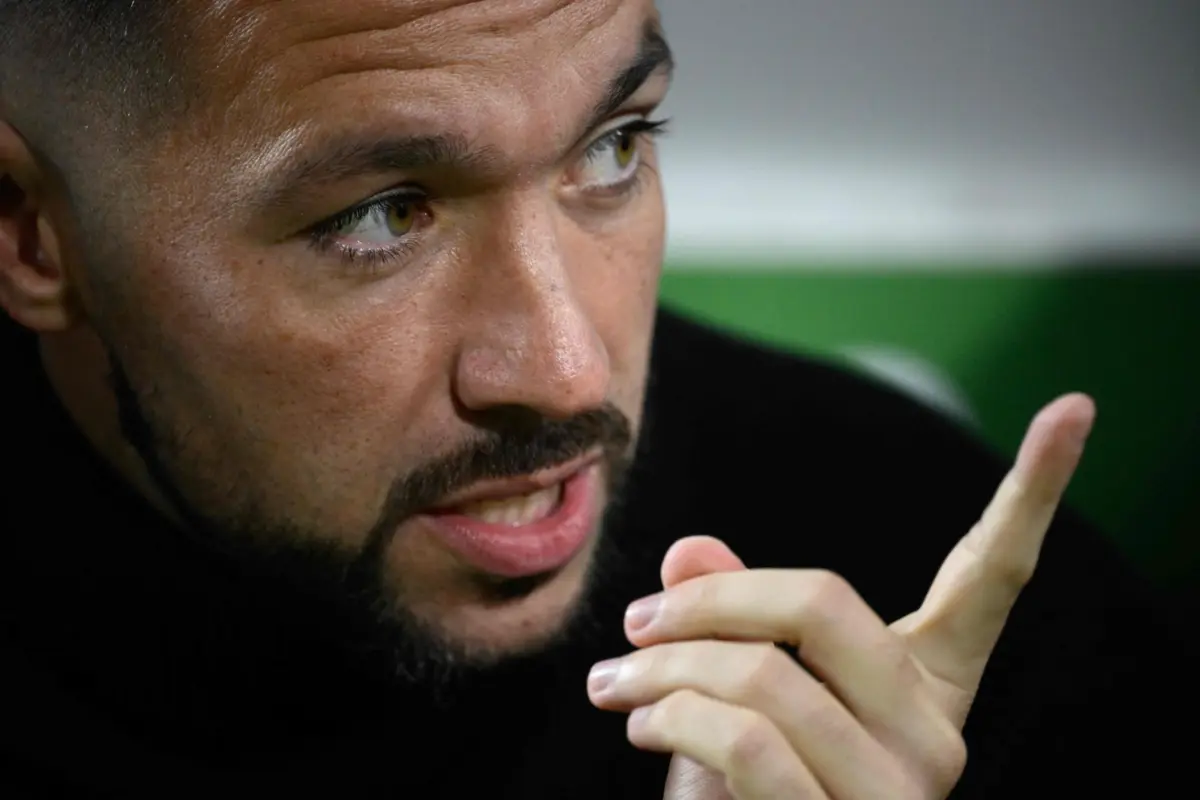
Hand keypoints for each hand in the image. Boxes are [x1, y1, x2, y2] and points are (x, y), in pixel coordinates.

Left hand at [587, 393, 1095, 798]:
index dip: (1035, 491)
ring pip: (766, 675)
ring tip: (613, 682)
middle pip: (822, 600)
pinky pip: (746, 741)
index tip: (1074, 407)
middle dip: (708, 601)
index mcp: (926, 684)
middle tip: (638, 621)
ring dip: (663, 669)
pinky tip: (639, 722)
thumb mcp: (737, 699)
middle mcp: (935, 732)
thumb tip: (689, 551)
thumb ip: (729, 624)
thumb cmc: (745, 793)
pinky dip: (671, 717)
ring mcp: (901, 788)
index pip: (992, 579)